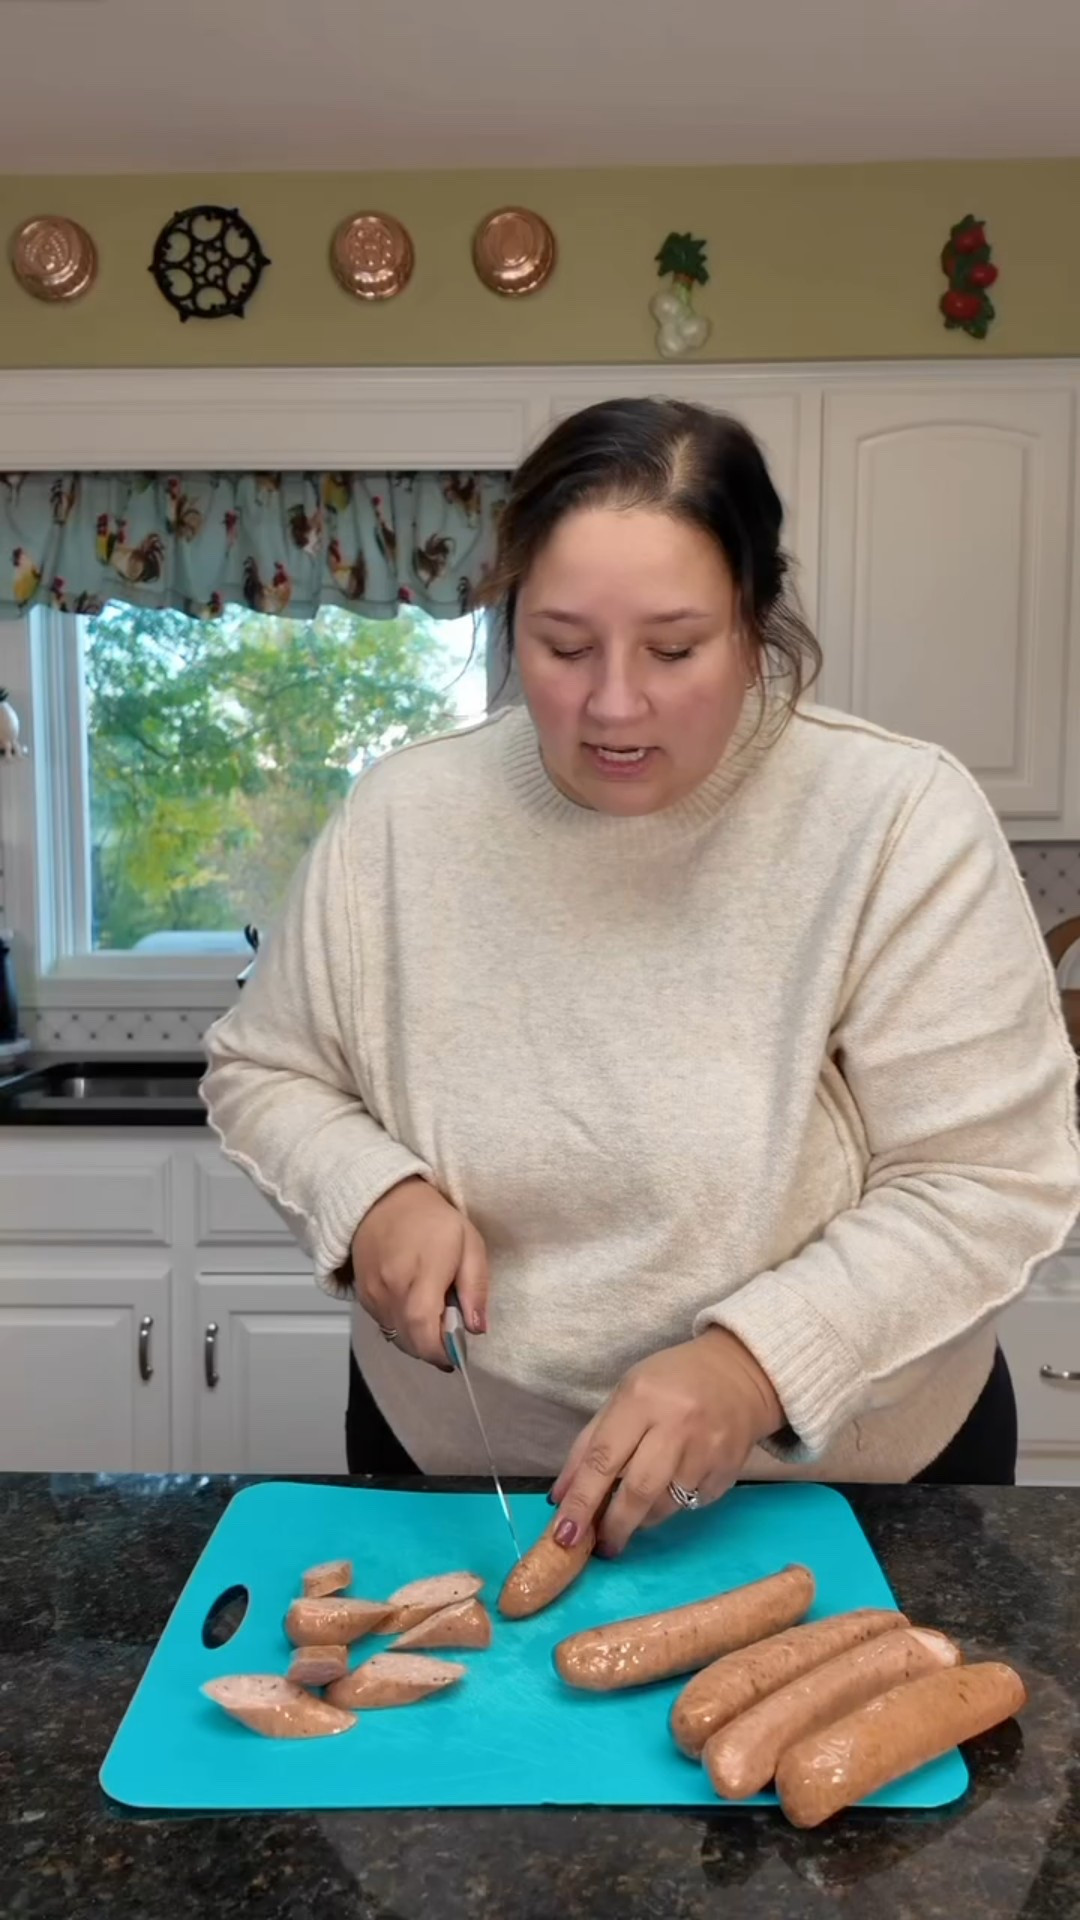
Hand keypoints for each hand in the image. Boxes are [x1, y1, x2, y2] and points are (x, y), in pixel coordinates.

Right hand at [351, 1177, 489, 1369]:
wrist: (383, 1200)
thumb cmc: (431, 1219)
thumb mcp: (468, 1243)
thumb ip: (475, 1287)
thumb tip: (476, 1327)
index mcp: (421, 1275)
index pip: (424, 1330)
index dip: (441, 1351)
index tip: (458, 1355)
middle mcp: (391, 1289)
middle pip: (410, 1341)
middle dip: (433, 1351)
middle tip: (450, 1342)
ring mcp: (373, 1294)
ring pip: (396, 1337)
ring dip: (417, 1341)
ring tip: (435, 1322)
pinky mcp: (364, 1296)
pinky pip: (385, 1325)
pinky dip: (402, 1328)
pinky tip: (415, 1311)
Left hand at [549, 1329, 783, 1556]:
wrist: (739, 1373)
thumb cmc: (670, 1382)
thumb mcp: (624, 1396)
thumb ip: (590, 1444)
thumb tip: (562, 1497)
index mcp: (641, 1399)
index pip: (603, 1459)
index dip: (581, 1502)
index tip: (564, 1536)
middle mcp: (676, 1424)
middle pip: (637, 1491)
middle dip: (614, 1526)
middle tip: (601, 1546)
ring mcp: (707, 1449)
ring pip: (665, 1505)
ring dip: (641, 1519)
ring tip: (631, 1515)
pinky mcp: (728, 1470)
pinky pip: (692, 1504)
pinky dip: (672, 1506)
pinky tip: (670, 1488)